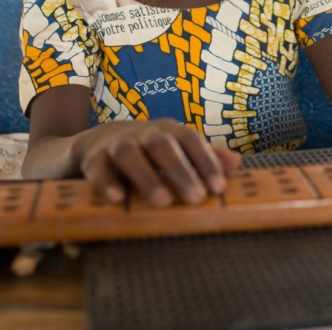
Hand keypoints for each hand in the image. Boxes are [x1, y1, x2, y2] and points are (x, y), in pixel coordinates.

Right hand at [76, 119, 241, 207]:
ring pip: (130, 154)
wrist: (97, 141)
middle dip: (180, 171)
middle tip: (196, 198)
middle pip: (162, 146)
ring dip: (147, 177)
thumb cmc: (147, 149)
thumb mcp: (175, 148)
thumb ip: (204, 156)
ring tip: (163, 202)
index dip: (205, 161)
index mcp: (167, 131)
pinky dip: (107, 182)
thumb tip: (238, 163)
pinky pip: (99, 168)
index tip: (218, 188)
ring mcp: (116, 145)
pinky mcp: (93, 159)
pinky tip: (119, 199)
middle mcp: (143, 134)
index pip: (190, 140)